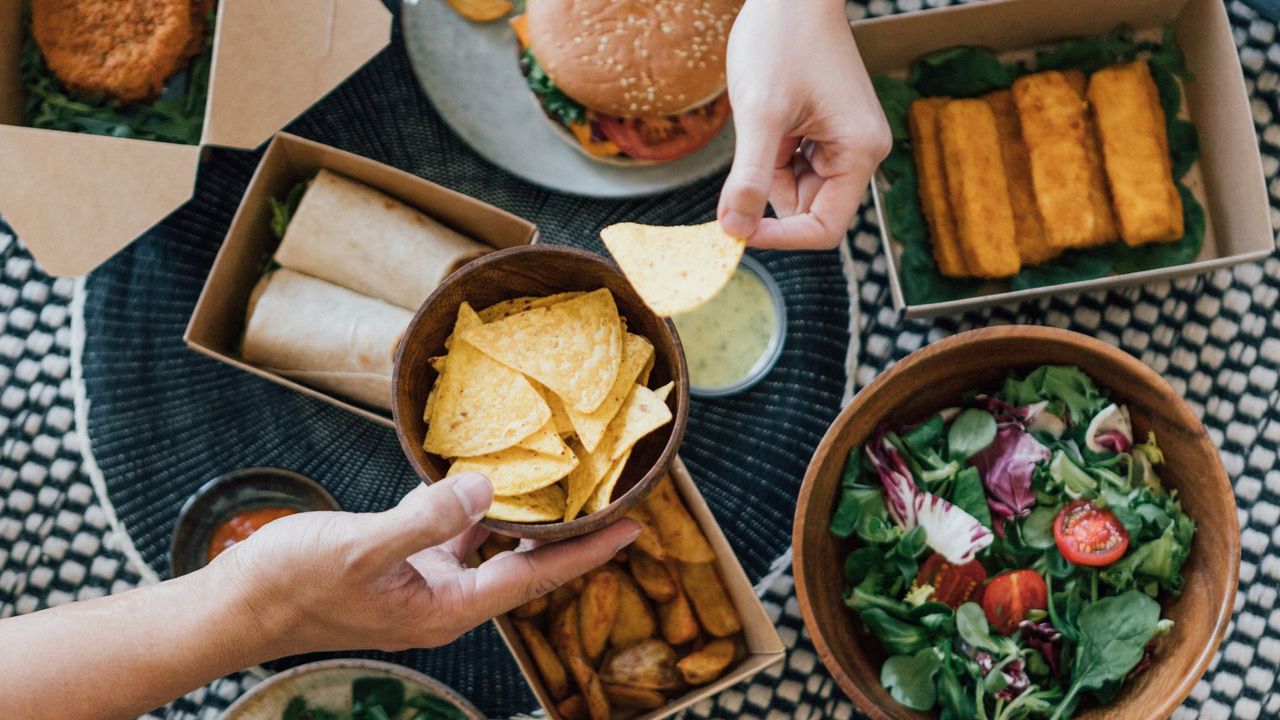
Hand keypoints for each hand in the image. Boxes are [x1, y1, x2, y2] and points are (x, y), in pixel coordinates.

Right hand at [219, 473, 639, 655]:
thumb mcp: (362, 549)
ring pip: (489, 547)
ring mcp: (422, 584)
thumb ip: (426, 520)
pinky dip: (473, 507)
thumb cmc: (293, 583)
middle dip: (568, 536)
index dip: (586, 553)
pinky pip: (452, 534)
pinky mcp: (399, 564)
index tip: (632, 528)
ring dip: (523, 518)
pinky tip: (482, 476)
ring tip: (562, 482)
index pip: (534, 578)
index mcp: (445, 609)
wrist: (238, 605)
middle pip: (523, 566)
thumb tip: (484, 488)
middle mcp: (443, 601)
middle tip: (609, 498)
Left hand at [718, 0, 891, 249]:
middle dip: (770, 194)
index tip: (737, 230)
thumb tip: (735, 231)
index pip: (824, 228)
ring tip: (764, 121)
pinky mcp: (825, 131)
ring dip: (768, 169)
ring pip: (796, 188)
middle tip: (745, 157)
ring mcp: (844, 141)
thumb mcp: (760, 114)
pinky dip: (770, 154)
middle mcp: (860, 152)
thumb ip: (750, 178)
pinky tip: (768, 117)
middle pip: (809, 209)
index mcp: (859, 152)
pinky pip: (794, 165)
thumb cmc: (780, 41)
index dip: (781, 237)